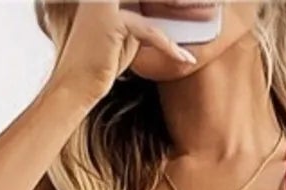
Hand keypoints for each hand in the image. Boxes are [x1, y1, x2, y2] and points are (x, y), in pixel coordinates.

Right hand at [44, 1, 196, 105]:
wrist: (76, 85)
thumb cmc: (100, 64)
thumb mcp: (126, 34)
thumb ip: (141, 17)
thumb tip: (167, 14)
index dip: (172, 0)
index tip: (194, 4)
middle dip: (181, 1)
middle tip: (209, 6)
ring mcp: (104, 0)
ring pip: (154, 3)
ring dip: (184, 9)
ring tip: (206, 16)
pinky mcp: (111, 18)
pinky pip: (147, 29)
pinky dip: (168, 46)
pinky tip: (185, 58)